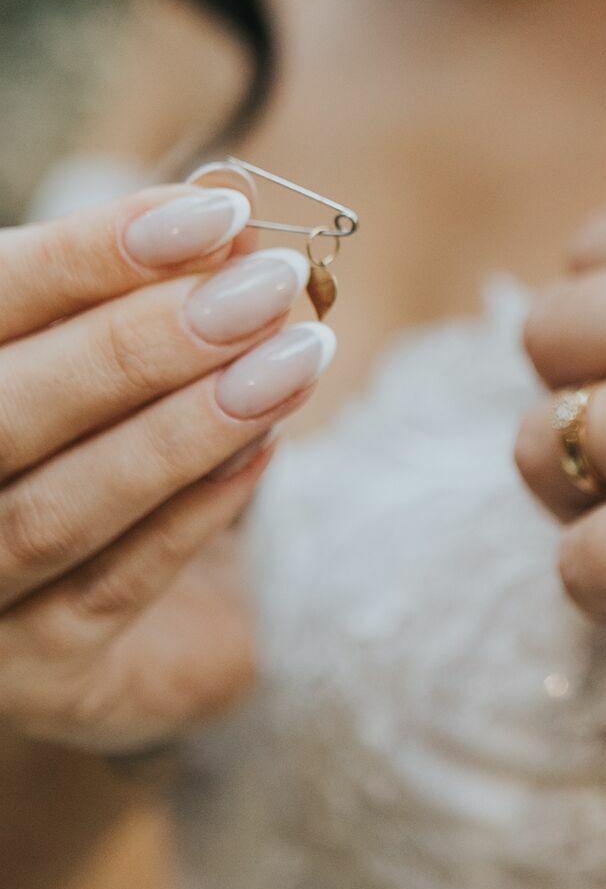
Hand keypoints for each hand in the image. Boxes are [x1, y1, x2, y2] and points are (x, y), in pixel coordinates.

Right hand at [0, 182, 333, 753]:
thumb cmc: (106, 438)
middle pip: (5, 411)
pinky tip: (265, 444)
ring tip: (293, 357)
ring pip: (55, 512)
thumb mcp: (122, 354)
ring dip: (184, 428)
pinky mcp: (35, 675)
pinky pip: (113, 590)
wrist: (114, 613)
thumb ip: (157, 292)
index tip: (216, 213)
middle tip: (267, 288)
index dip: (91, 254)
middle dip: (141, 343)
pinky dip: (194, 512)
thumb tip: (232, 226)